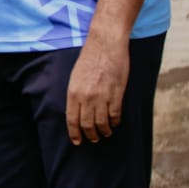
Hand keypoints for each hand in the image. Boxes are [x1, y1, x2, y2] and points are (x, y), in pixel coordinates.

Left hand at [65, 29, 128, 144]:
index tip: (77, 141)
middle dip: (90, 135)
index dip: (75, 133)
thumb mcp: (75, 77)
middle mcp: (86, 97)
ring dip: (104, 131)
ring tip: (105, 133)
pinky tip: (114, 123)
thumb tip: (77, 111)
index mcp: (73, 92)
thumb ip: (75, 94)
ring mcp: (102, 96)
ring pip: (102, 123)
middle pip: (87, 124)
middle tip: (94, 139)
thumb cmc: (89, 59)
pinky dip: (115, 122)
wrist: (105, 45)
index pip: (72, 119)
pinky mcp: (116, 94)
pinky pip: (115, 115)